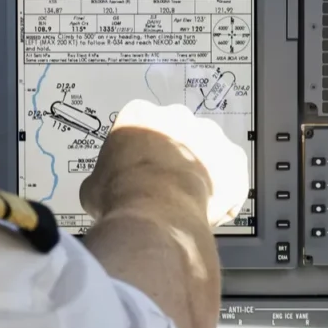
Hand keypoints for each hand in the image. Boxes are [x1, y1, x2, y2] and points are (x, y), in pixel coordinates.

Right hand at [82, 99, 249, 226]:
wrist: (157, 212)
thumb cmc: (120, 196)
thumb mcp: (93, 188)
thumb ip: (102, 180)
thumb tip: (101, 192)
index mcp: (139, 114)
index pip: (139, 128)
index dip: (137, 154)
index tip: (135, 173)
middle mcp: (177, 115)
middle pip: (176, 135)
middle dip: (172, 156)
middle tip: (162, 187)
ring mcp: (210, 134)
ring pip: (206, 152)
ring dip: (200, 172)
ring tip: (187, 201)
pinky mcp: (234, 157)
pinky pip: (230, 175)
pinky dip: (224, 192)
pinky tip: (209, 211)